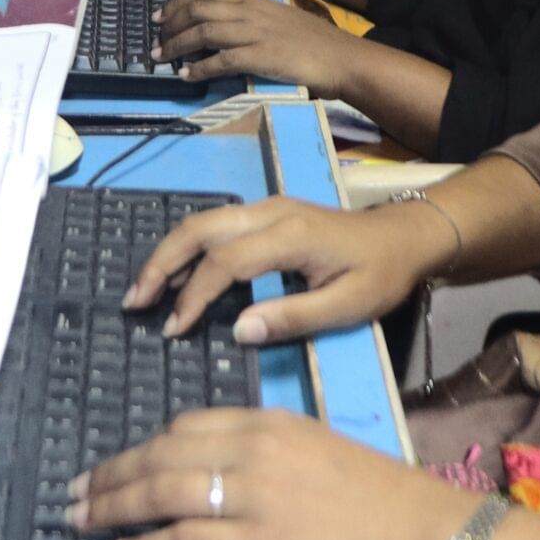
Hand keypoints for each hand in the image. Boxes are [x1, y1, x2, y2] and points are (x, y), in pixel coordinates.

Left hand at [72, 410, 472, 539]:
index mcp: (267, 422)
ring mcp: (252, 494)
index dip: (142, 449)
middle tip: (75, 494)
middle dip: (111, 475)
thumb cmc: (381, 497)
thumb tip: (219, 479)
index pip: (184, 427)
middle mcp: (252, 449)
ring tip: (81, 523)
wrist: (425, 531)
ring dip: (112, 508)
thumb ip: (265, 456)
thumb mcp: (317, 452)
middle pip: (160, 455)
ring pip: (160, 492)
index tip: (115, 466)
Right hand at [120, 193, 454, 340]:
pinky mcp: (266, 213)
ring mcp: (266, 207)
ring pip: (202, 222)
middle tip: (134, 301)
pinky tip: (176, 277)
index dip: (195, 296)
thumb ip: (293, 318)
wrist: (406, 236)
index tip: (174, 330)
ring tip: (144, 291)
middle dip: (161, 263)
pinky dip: (188, 249)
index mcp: (290, 236)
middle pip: (199, 228)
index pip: (226, 262)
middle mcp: (270, 212)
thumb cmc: (381, 275)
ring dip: (169, 254)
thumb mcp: (348, 306)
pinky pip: (216, 225)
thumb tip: (238, 331)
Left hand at [152, 0, 359, 92]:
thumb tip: (220, 27)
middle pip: (198, 8)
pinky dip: (199, 68)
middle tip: (155, 37)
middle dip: (170, 22)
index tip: (160, 15)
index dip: (177, 2)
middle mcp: (249, 12)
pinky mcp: (260, 57)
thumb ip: (248, 18)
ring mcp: (254, 33)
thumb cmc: (309, 40)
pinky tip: (186, 75)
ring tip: (161, 57)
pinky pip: (220, 60)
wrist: (339, 56)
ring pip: (203, 31)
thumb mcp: (274, 19)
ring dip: (176, 45)